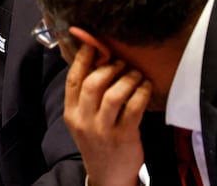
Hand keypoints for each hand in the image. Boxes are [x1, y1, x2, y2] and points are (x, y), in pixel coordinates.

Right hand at [64, 42, 150, 185]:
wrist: (109, 176)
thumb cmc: (98, 140)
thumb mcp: (84, 119)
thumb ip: (86, 94)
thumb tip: (95, 57)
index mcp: (71, 113)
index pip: (73, 80)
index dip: (83, 58)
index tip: (94, 43)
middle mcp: (84, 121)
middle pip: (93, 83)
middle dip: (109, 67)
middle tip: (121, 63)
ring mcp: (104, 130)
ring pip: (114, 94)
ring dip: (128, 78)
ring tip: (135, 75)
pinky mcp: (125, 136)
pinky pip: (134, 107)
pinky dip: (142, 92)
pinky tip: (145, 87)